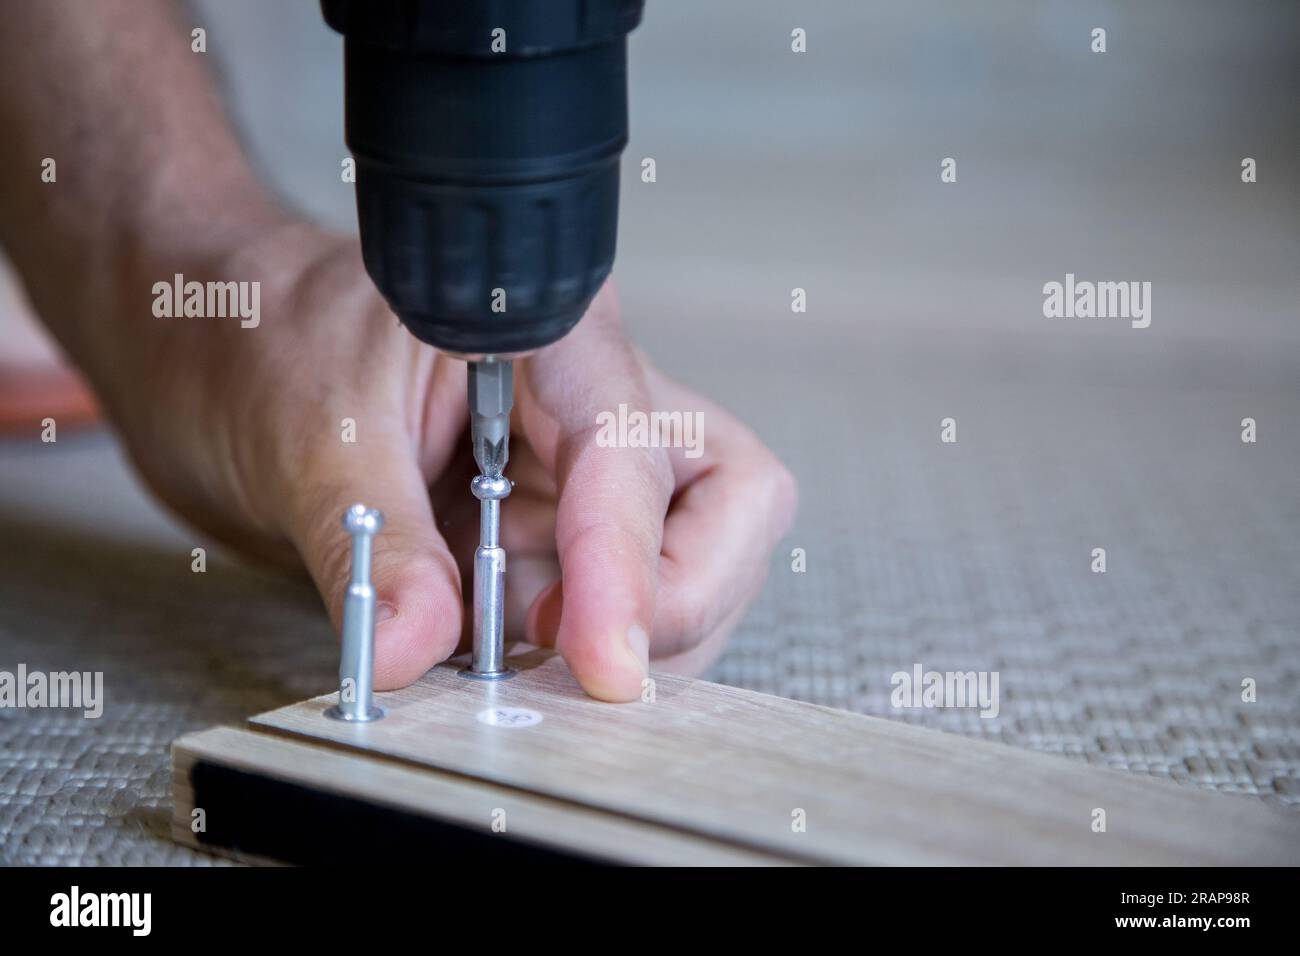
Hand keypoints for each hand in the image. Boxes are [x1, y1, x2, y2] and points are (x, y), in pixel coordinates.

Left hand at [93, 224, 797, 700]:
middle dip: (673, 597)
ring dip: (618, 632)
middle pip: (730, 501)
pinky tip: (499, 646)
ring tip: (504, 643)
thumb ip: (372, 544)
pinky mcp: (557, 529)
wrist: (220, 356)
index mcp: (550, 330)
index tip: (602, 656)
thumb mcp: (308, 434)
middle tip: (580, 658)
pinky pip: (612, 602)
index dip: (629, 558)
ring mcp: (583, 469)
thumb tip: (415, 648)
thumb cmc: (265, 338)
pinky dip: (573, 649)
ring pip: (689, 565)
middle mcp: (593, 396)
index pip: (637, 446)